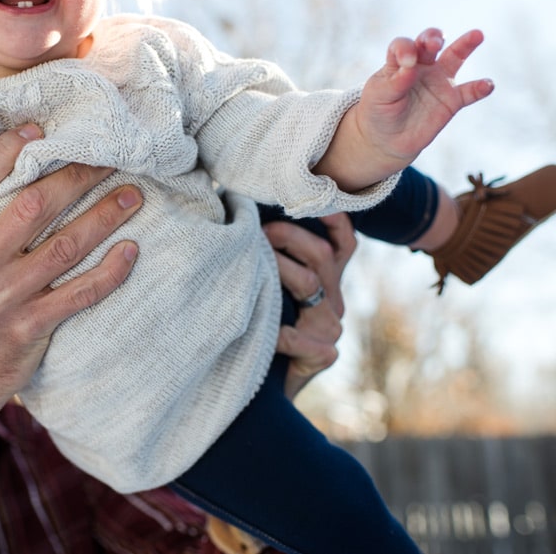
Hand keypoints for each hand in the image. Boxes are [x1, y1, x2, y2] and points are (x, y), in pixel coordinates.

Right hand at [0, 124, 140, 538]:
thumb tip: (13, 166)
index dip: (6, 152)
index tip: (39, 128)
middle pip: (33, 206)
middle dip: (77, 175)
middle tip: (112, 155)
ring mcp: (4, 298)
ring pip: (65, 246)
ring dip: (105, 215)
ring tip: (135, 194)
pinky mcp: (29, 327)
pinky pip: (80, 294)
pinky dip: (111, 272)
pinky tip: (132, 251)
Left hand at [265, 213, 355, 398]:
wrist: (261, 389)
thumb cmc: (256, 330)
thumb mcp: (266, 288)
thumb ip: (266, 256)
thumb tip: (244, 212)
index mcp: (324, 279)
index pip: (343, 241)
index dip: (333, 217)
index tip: (310, 198)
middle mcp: (332, 300)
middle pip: (322, 255)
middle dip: (289, 236)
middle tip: (258, 232)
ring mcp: (329, 328)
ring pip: (310, 285)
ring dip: (278, 270)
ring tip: (250, 269)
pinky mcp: (322, 355)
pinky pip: (303, 339)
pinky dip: (279, 334)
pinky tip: (263, 334)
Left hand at [316, 28, 493, 190]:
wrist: (386, 139)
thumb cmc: (378, 112)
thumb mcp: (378, 96)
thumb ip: (394, 81)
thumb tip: (411, 66)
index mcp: (398, 62)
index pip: (403, 45)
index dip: (405, 48)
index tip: (406, 61)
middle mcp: (421, 66)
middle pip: (430, 42)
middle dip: (433, 38)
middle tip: (434, 43)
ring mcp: (438, 81)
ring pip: (455, 57)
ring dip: (465, 45)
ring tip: (476, 35)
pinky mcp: (451, 101)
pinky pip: (469, 92)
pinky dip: (480, 88)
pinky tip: (488, 84)